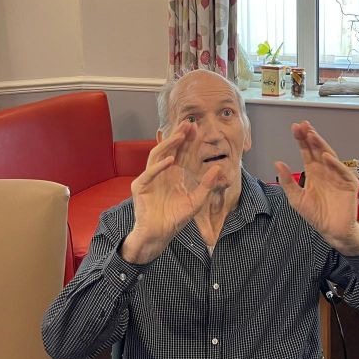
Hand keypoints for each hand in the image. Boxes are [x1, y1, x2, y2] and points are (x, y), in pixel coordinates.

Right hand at [121, 122, 220, 263]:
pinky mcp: (141, 187)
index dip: (190, 140)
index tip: (198, 128)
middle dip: (179, 136)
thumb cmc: (175, 219)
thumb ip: (207, 186)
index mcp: (176, 173)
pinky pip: (149, 173)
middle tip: (189, 123)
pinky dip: (159, 166)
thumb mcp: (196, 202)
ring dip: (168, 144)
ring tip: (179, 136)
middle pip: (171, 149)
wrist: (159, 235)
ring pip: (158, 154)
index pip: (184, 152)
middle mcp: (163, 172)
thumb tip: (218, 168)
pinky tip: (170, 160)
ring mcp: (150, 177)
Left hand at [274, 122, 358, 255]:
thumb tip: (277, 163)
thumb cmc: (316, 215)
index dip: (301, 140)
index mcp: (313, 172)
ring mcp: (338, 176)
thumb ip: (287, 181)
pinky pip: (342, 171)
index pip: (307, 152)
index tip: (295, 127)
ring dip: (321, 145)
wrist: (331, 230)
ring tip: (312, 135)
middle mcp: (325, 171)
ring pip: (329, 156)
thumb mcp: (296, 199)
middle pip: (317, 150)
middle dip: (310, 137)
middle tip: (303, 126)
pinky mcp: (349, 184)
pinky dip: (335, 163)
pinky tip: (326, 156)